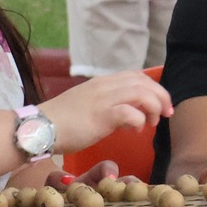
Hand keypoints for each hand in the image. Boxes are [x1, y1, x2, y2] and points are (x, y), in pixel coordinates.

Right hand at [40, 71, 173, 155]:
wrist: (39, 128)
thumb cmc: (61, 123)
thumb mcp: (87, 107)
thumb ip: (106, 106)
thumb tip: (126, 115)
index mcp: (101, 82)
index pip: (135, 76)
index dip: (153, 88)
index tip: (161, 105)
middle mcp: (104, 85)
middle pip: (143, 82)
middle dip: (161, 96)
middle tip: (166, 114)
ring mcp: (102, 99)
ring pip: (141, 93)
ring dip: (154, 107)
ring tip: (154, 122)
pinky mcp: (101, 115)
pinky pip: (130, 112)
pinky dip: (139, 120)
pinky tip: (137, 130)